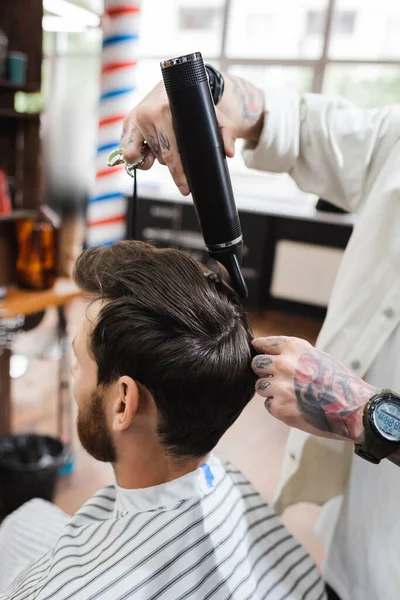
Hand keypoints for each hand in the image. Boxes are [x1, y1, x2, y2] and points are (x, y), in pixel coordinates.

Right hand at [120, 75, 263, 195]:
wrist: (174, 84)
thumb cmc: (194, 103)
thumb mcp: (215, 116)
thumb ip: (226, 132)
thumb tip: (229, 152)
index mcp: (164, 110)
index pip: (171, 152)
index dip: (179, 173)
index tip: (186, 188)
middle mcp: (146, 114)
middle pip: (161, 157)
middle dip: (173, 166)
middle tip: (183, 164)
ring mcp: (134, 120)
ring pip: (147, 157)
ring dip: (157, 159)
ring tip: (166, 148)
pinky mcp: (127, 124)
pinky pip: (129, 153)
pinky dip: (139, 157)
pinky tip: (149, 150)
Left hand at [251, 336, 378, 443]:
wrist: (354, 409)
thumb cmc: (340, 382)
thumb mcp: (318, 357)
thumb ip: (294, 355)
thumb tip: (272, 356)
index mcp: (294, 348)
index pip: (263, 344)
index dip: (260, 350)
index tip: (257, 352)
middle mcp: (284, 364)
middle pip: (256, 364)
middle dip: (263, 371)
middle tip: (277, 379)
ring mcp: (280, 387)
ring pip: (259, 386)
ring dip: (270, 391)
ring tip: (290, 395)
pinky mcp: (279, 408)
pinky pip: (268, 404)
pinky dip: (278, 407)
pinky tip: (295, 407)